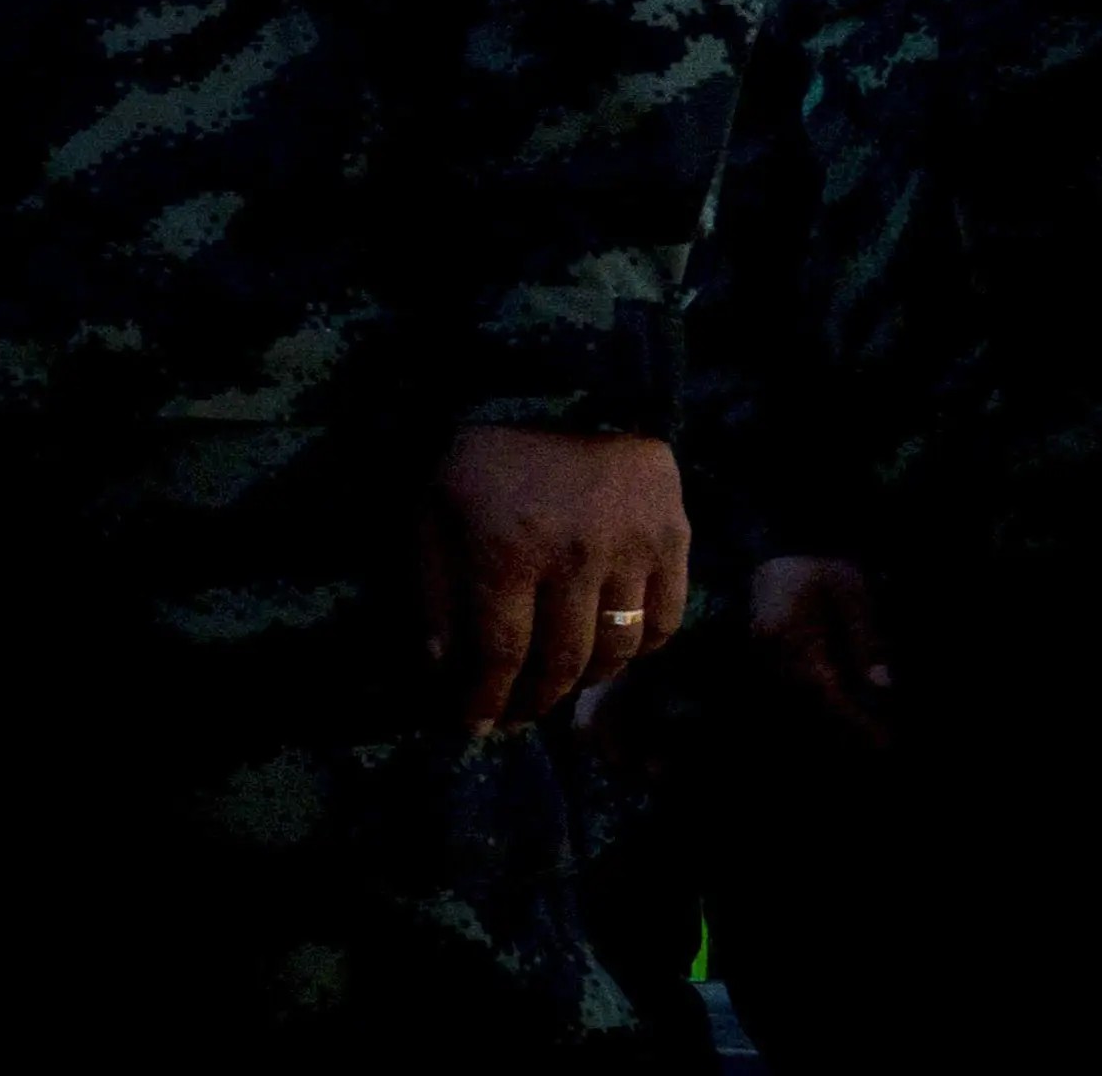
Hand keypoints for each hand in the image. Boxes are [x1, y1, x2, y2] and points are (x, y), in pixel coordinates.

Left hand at [414, 425, 687, 735]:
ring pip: (616, 648)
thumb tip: (441, 667)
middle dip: (533, 701)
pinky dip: (641, 645)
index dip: (484, 700)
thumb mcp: (429, 507)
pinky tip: (612, 646)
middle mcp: (573, 555)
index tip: (472, 726)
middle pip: (561, 662)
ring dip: (585, 679)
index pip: (499, 654)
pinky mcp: (672, 533)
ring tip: (559, 683)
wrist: (555, 376)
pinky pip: (665, 618)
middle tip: (514, 716)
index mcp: (505, 548)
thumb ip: (431, 589)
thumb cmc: (478, 447)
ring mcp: (631, 545)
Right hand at [747, 554, 894, 749]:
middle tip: (879, 738)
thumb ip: (865, 641)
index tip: (881, 738)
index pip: (824, 689)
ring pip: (795, 693)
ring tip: (864, 725)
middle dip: (843, 720)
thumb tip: (881, 685)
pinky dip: (813, 693)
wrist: (785, 541)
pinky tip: (837, 698)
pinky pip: (787, 680)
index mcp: (790, 633)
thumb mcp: (854, 597)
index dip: (854, 717)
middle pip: (807, 699)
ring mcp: (761, 646)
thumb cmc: (823, 565)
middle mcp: (769, 646)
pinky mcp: (763, 644)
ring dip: (827, 709)